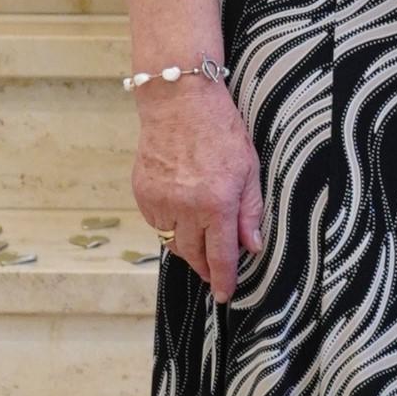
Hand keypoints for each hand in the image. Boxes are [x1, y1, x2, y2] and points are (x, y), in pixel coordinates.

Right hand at [131, 76, 264, 301]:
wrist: (178, 101)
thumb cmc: (219, 129)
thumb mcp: (249, 168)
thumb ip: (250, 211)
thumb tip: (253, 245)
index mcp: (217, 203)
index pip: (221, 255)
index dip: (224, 279)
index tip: (225, 294)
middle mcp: (186, 208)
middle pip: (194, 255)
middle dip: (205, 268)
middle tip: (214, 273)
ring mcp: (160, 201)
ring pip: (173, 242)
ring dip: (188, 247)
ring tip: (200, 242)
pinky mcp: (143, 193)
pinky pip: (157, 223)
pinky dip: (170, 226)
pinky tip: (181, 214)